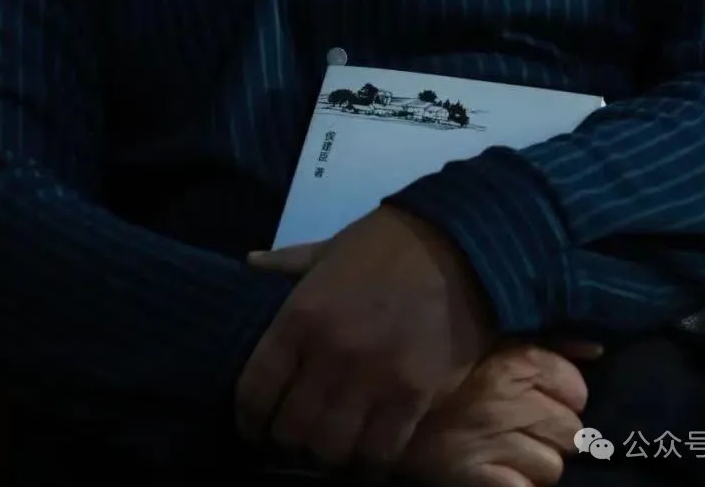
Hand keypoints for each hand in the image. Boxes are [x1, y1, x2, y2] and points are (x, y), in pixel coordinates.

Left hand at [236, 206, 495, 471]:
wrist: (456, 243)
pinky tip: (368, 452)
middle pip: (292, 428)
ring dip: (328, 454)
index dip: (248, 417)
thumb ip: (287, 262)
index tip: (254, 425)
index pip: (255, 389)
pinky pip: (380, 452)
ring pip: (332, 449)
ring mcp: (372, 378)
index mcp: (300, 315)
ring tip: (332, 446)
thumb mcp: (329, 248)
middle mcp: (330, 353)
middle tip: (297, 437)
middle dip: (287, 440)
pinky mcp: (413, 395)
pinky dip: (370, 461)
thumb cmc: (385, 244)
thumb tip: (250, 262)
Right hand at [401, 341, 591, 486]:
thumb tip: (597, 348)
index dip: (563, 394)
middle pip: (571, 431)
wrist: (385, 408)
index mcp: (512, 360)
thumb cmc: (446, 370)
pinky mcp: (478, 480)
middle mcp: (507, 400)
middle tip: (522, 425)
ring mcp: (493, 444)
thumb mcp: (493, 341)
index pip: (575, 387)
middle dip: (552, 431)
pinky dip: (518, 486)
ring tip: (507, 449)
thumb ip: (546, 343)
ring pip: (553, 467)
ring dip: (536, 462)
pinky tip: (498, 470)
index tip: (540, 395)